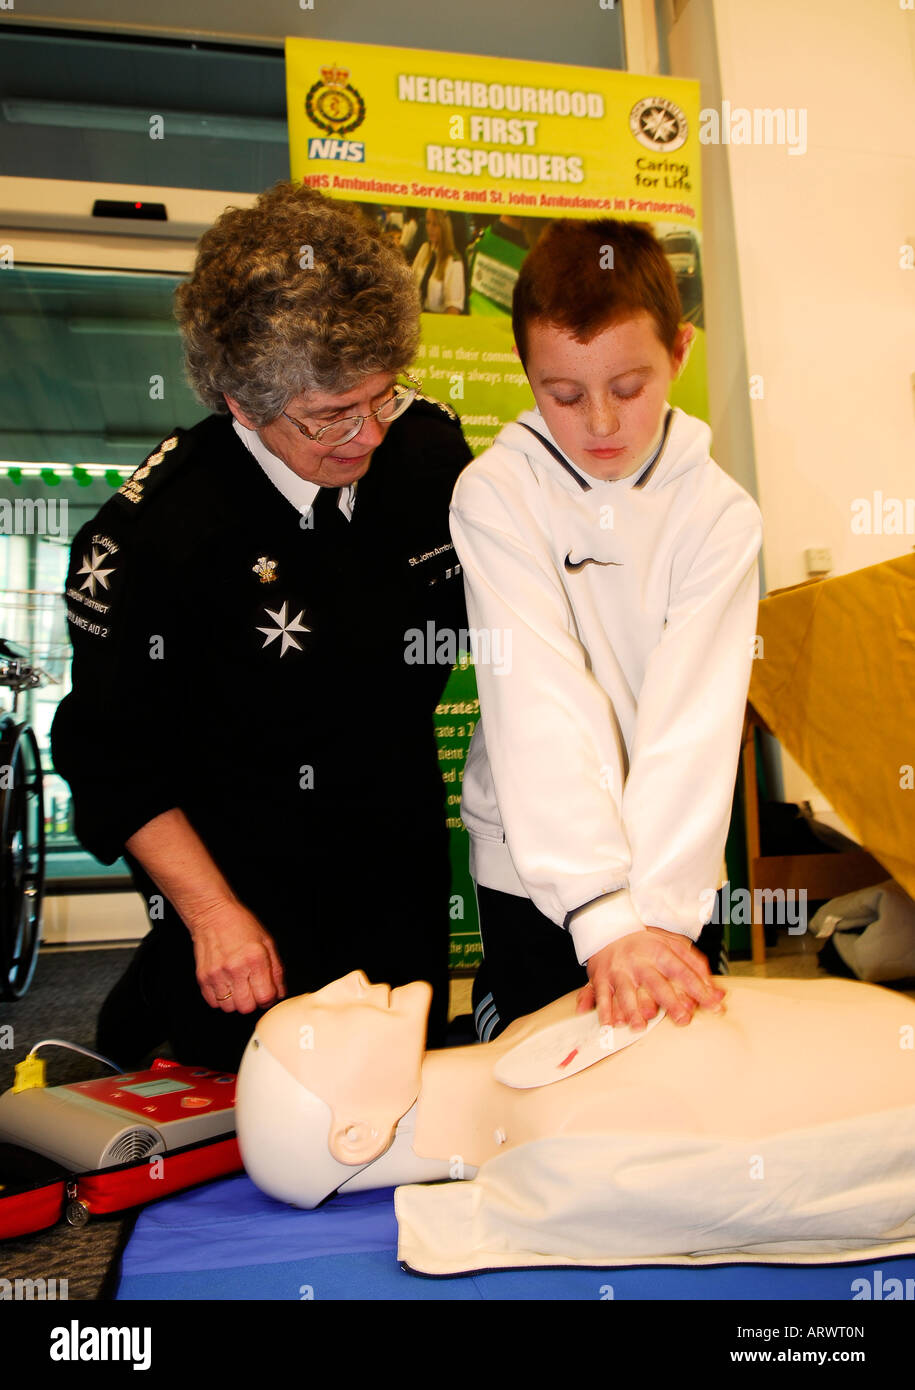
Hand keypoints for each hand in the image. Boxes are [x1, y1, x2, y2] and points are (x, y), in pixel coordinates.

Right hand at [187, 901, 285, 1013]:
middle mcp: (235, 968)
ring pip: (229, 1007)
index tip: (267, 994)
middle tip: (252, 990)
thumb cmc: (240, 925)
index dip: (269, 999)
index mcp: (254, 958)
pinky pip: (213, 1002)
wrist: (213, 914)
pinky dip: (220, 999)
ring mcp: (217, 974)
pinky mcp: (203, 977)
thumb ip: (276, 970)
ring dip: (236, 1002)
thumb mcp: (267, 942)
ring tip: (238, 986)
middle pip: (246, 1007)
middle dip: (253, 1002)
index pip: (265, 996)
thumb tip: (279, 993)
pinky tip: (226, 985)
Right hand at [576, 925, 724, 1029]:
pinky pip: (601, 995)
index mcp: (660, 952)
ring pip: (625, 991)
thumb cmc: (646, 942)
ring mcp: (619, 971)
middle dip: (670, 1001)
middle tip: (682, 1019)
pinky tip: (610, 1023)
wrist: (610, 927)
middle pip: (656, 983)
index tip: (714, 1006)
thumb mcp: (674, 946)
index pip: (683, 972)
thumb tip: (718, 993)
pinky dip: (604, 1010)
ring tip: (639, 1025)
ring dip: (632, 1009)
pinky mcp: (601, 978)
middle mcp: (640, 962)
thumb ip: (696, 967)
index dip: (700, 990)